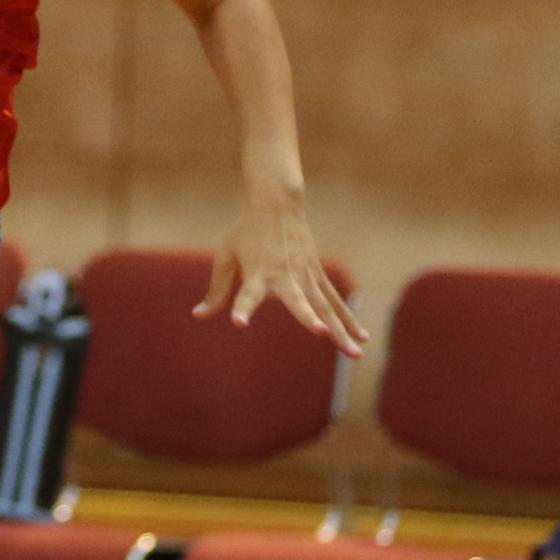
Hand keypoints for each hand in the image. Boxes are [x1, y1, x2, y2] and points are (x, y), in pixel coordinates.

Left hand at [196, 196, 365, 354]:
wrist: (278, 204)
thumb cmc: (247, 233)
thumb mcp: (226, 257)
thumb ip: (217, 290)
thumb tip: (198, 316)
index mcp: (257, 273)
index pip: (247, 294)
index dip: (242, 307)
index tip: (238, 322)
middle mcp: (284, 276)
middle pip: (299, 301)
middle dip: (310, 318)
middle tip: (321, 333)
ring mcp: (306, 276)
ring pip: (327, 307)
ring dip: (341, 331)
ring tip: (355, 355)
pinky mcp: (317, 275)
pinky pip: (335, 302)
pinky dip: (349, 319)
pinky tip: (361, 339)